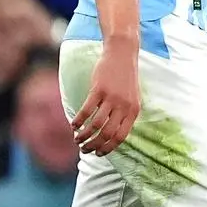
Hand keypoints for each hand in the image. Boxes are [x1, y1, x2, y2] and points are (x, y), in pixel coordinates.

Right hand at [72, 40, 139, 154]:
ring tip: (77, 139)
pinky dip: (79, 120)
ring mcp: (112, 98)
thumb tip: (113, 134)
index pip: (120, 137)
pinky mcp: (99, 89)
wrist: (123, 53)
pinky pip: (86, 110)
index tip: (98, 153)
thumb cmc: (125, 76)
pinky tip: (73, 125)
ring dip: (84, 135)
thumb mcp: (132, 97)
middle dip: (94, 145)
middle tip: (84, 149)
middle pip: (107, 134)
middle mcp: (124, 106)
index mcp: (134, 111)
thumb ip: (125, 114)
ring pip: (96, 125)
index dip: (108, 148)